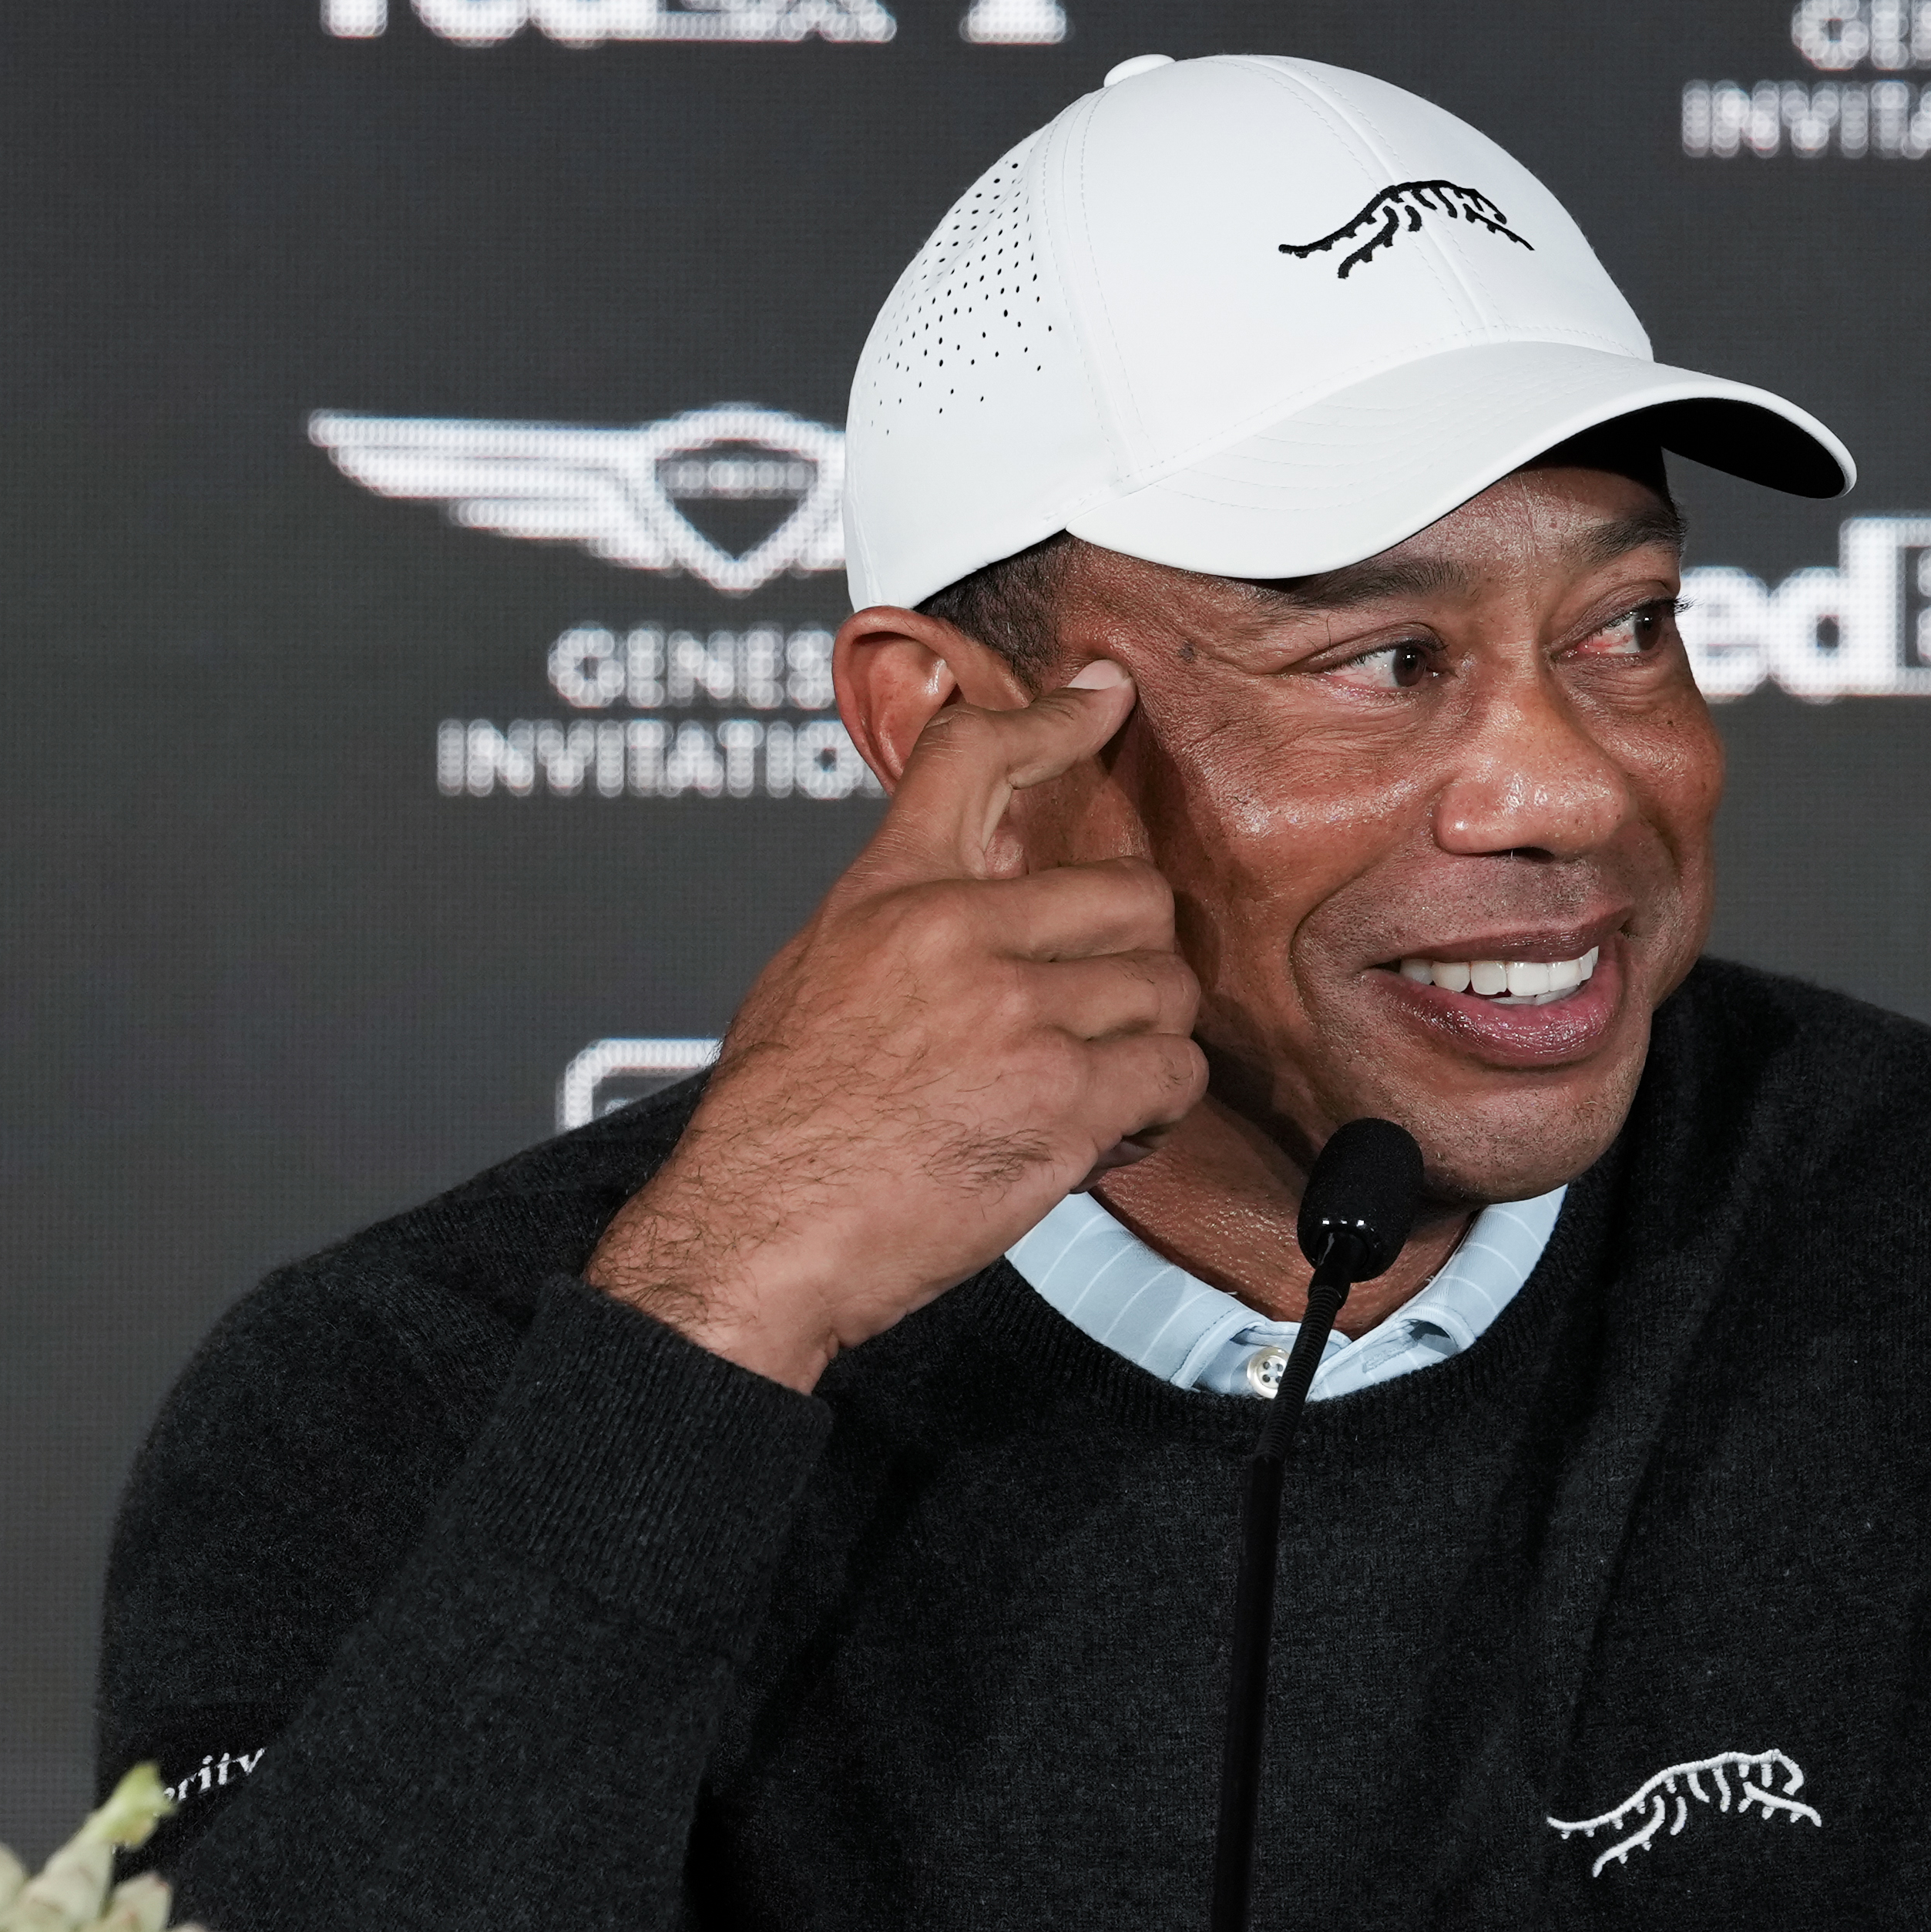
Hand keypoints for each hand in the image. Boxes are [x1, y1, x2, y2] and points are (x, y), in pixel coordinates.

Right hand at [584, 655, 1204, 1391]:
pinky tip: (1104, 1132)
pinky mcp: (1060, 1098)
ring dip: (1147, 1041)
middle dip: (1137, 956)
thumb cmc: (775, 1127)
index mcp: (890, 893)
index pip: (978, 756)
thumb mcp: (811, 973)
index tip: (1105, 697)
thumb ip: (900, 921)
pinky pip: (1171, 1074)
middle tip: (1106, 1005)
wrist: (758, 1234)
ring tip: (1093, 1083)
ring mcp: (1016, 1013)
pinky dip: (1155, 1108)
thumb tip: (967, 901)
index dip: (1058, 718)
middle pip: (1131, 892)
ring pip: (1165, 988)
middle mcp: (958, 934)